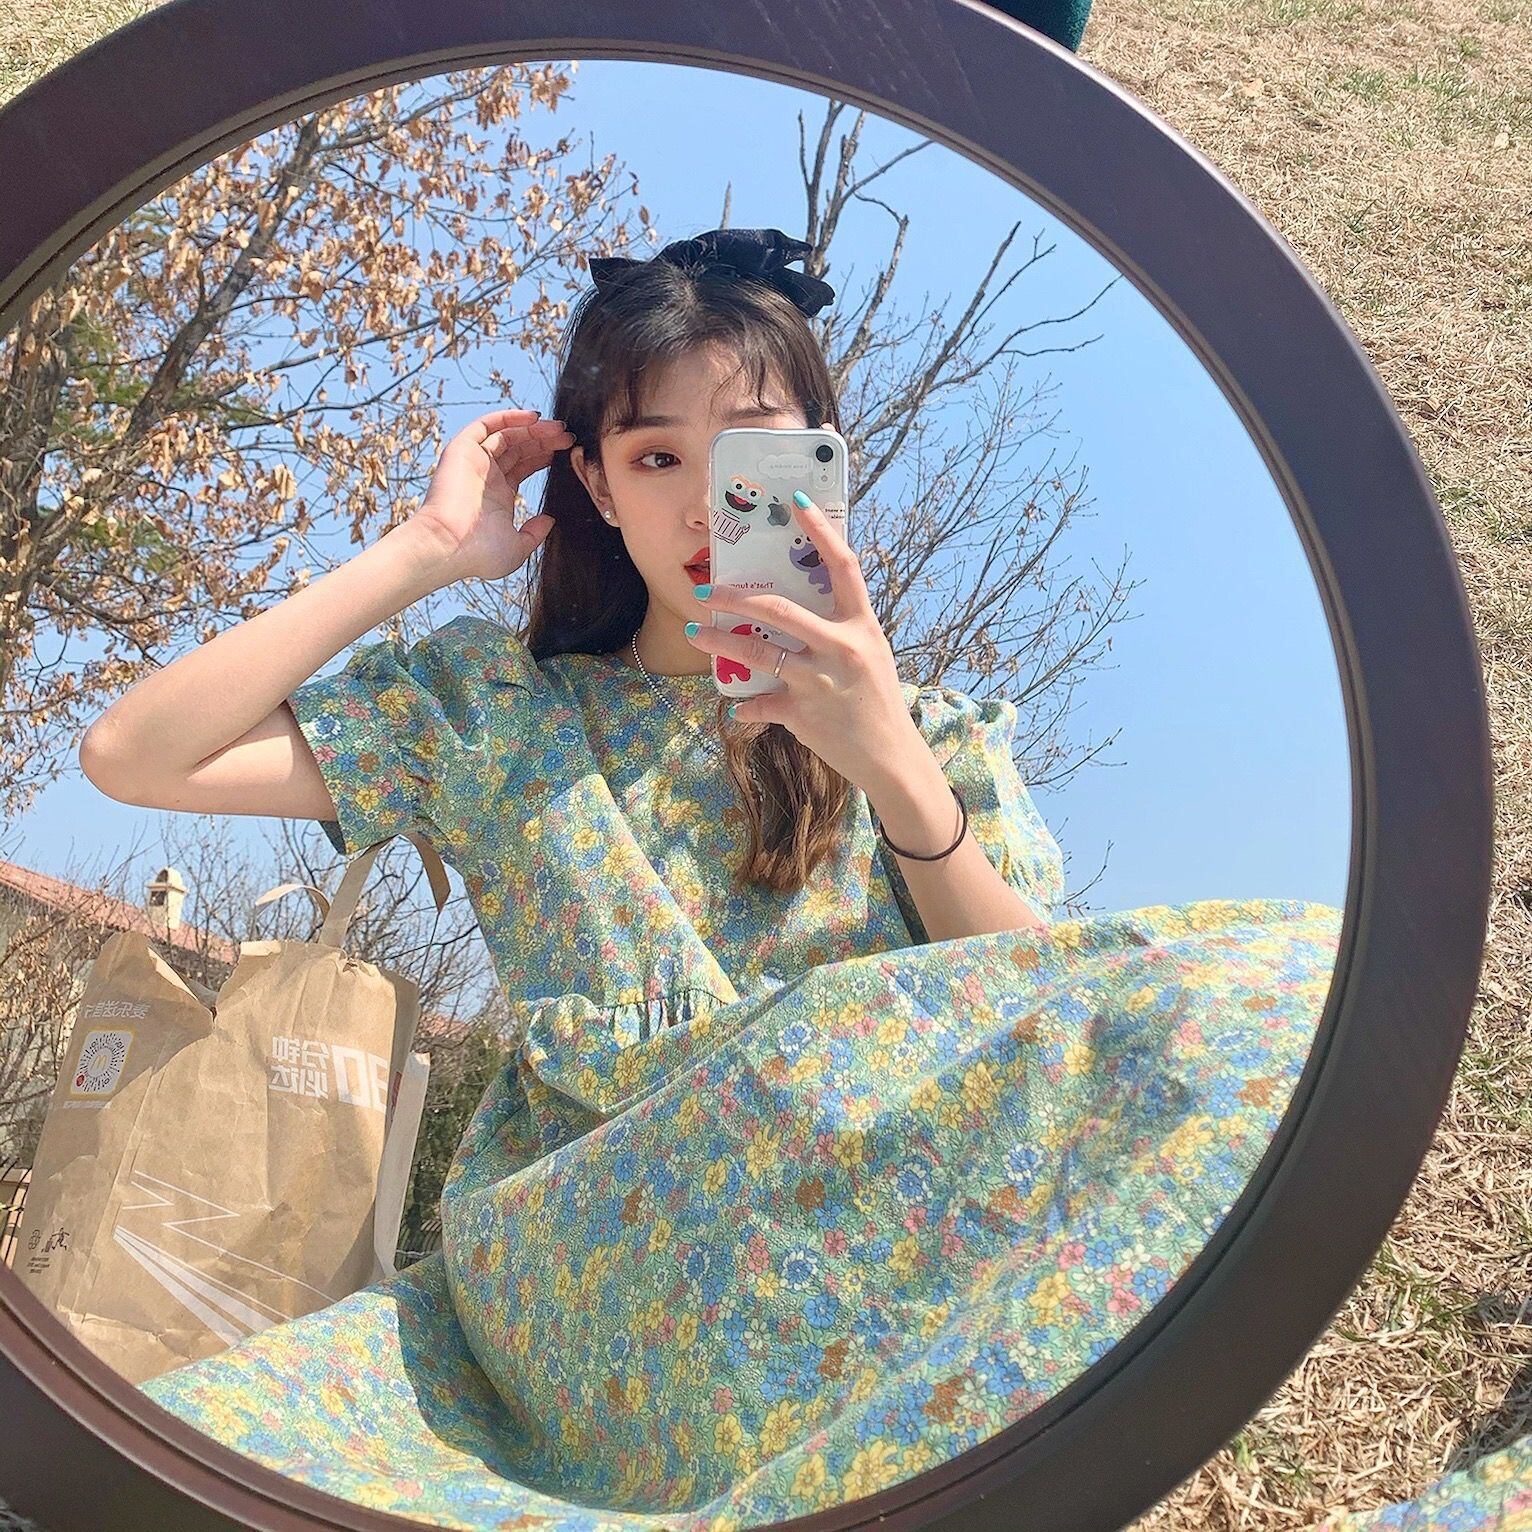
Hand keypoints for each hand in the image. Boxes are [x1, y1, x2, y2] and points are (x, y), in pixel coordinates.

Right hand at [410, 407, 573, 580]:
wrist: (448, 547)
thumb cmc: (477, 554)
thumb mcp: (517, 549)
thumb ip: (534, 534)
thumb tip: (549, 520)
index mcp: (498, 496)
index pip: (524, 466)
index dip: (544, 456)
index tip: (567, 453)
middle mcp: (486, 475)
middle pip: (519, 447)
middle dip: (544, 440)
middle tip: (568, 437)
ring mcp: (474, 461)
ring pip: (507, 434)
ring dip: (533, 428)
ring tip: (559, 429)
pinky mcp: (462, 450)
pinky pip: (487, 425)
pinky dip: (510, 417)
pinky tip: (535, 418)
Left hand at [684, 489, 920, 795]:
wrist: (890, 757)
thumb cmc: (876, 701)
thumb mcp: (868, 655)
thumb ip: (838, 631)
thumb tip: (795, 608)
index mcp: (862, 626)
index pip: (843, 566)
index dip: (820, 531)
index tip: (796, 502)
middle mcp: (841, 648)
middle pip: (780, 609)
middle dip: (735, 597)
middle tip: (706, 590)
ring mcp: (820, 682)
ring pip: (757, 652)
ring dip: (719, 641)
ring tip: (696, 633)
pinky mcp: (802, 714)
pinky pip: (760, 703)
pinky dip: (746, 704)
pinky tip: (738, 705)